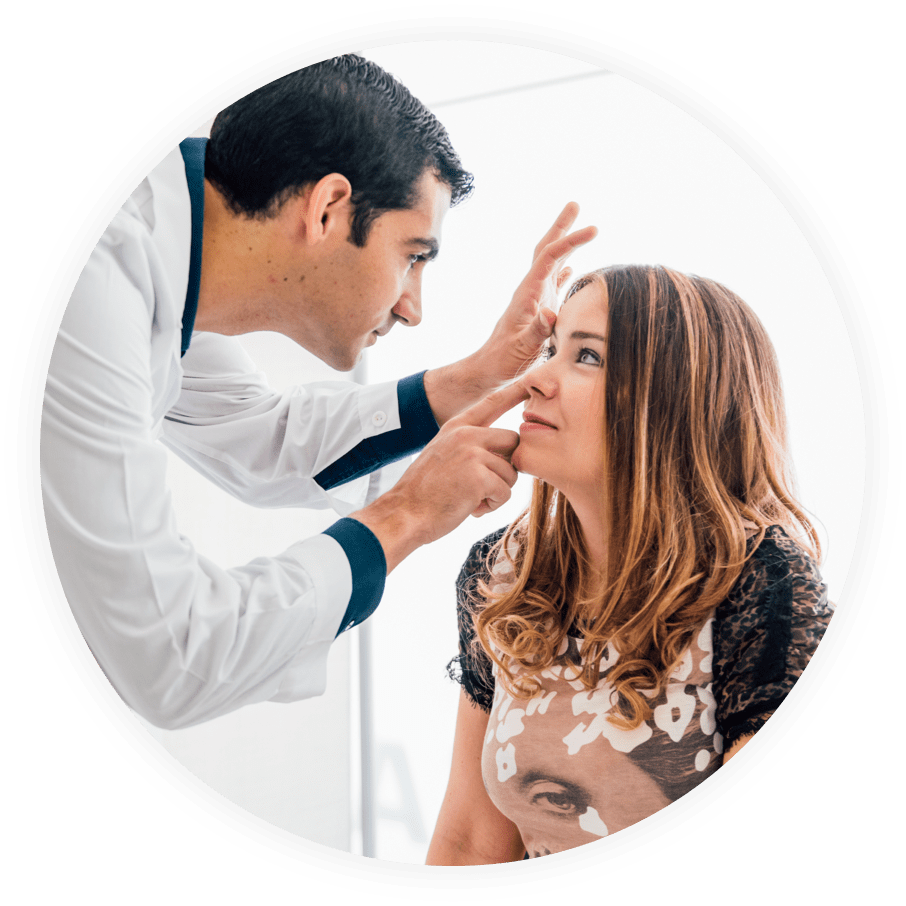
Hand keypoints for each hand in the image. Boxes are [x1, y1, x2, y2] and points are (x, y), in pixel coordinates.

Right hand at [351, 382, 528, 570]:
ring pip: (511, 472)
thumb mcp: (443, 455)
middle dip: (507, 466)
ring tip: (471, 498)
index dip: (514, 390)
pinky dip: (493, 505)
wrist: (404, 513)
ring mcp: (472, 454)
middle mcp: (465, 434)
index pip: (492, 402)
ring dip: (497, 491)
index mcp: (456, 427)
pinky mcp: (478, 477)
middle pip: (513, 441)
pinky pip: (505, 492)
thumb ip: (469, 446)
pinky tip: (472, 508)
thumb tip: (504, 453)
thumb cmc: (425, 492)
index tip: (530, 380)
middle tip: (486, 484)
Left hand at [481, 202, 596, 381]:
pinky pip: (552, 283)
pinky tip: (571, 267)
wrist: (489, 369)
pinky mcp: (537, 310)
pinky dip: (564, 270)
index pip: (549, 257)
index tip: (594, 229)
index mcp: (527, 294)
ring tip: (578, 228)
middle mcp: (530, 291)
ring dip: (564, 244)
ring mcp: (534, 300)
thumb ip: (537, 331)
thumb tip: (551, 312)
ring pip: (550, 264)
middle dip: (561, 227)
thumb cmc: (503, 361)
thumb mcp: (522, 348)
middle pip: (546, 250)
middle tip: (575, 204)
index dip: (571, 241)